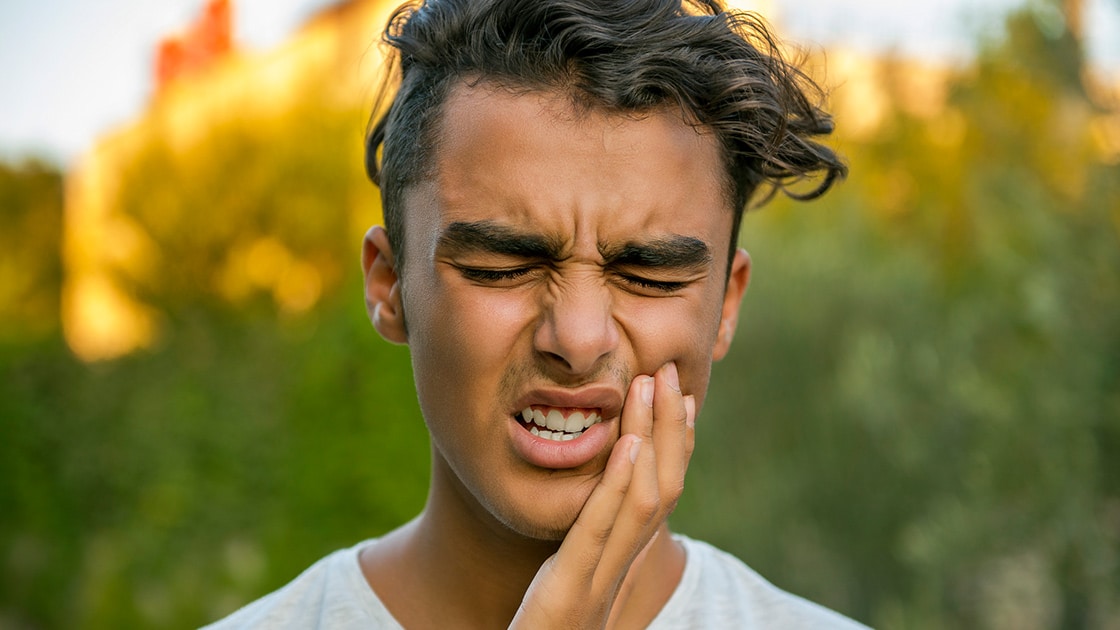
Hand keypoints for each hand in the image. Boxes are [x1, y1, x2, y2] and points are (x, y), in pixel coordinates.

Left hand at [510, 362, 696, 628]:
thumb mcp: (564, 591)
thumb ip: (582, 556)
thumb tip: (593, 512)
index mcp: (617, 570)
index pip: (660, 497)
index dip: (674, 446)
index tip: (682, 400)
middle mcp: (619, 574)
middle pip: (662, 489)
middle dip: (670, 427)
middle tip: (673, 371)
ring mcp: (598, 585)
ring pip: (642, 503)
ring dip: (651, 438)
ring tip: (653, 386)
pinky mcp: (568, 596)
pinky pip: (599, 534)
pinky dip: (618, 485)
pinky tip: (627, 445)